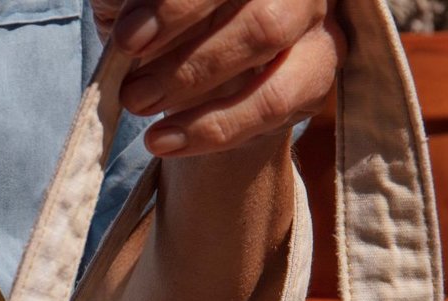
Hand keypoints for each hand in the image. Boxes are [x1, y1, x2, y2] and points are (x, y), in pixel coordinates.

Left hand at [91, 0, 346, 156]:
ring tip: (140, 107)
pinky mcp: (318, 67)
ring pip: (267, 35)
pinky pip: (275, 101)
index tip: (129, 40)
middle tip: (133, 90)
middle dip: (185, 52)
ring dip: (194, 80)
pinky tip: (164, 140)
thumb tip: (129, 13)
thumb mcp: (131, 3)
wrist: (191, 77)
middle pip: (252, 5)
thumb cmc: (158, 22)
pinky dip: (214, 127)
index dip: (176, 5)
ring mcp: (311, 14)